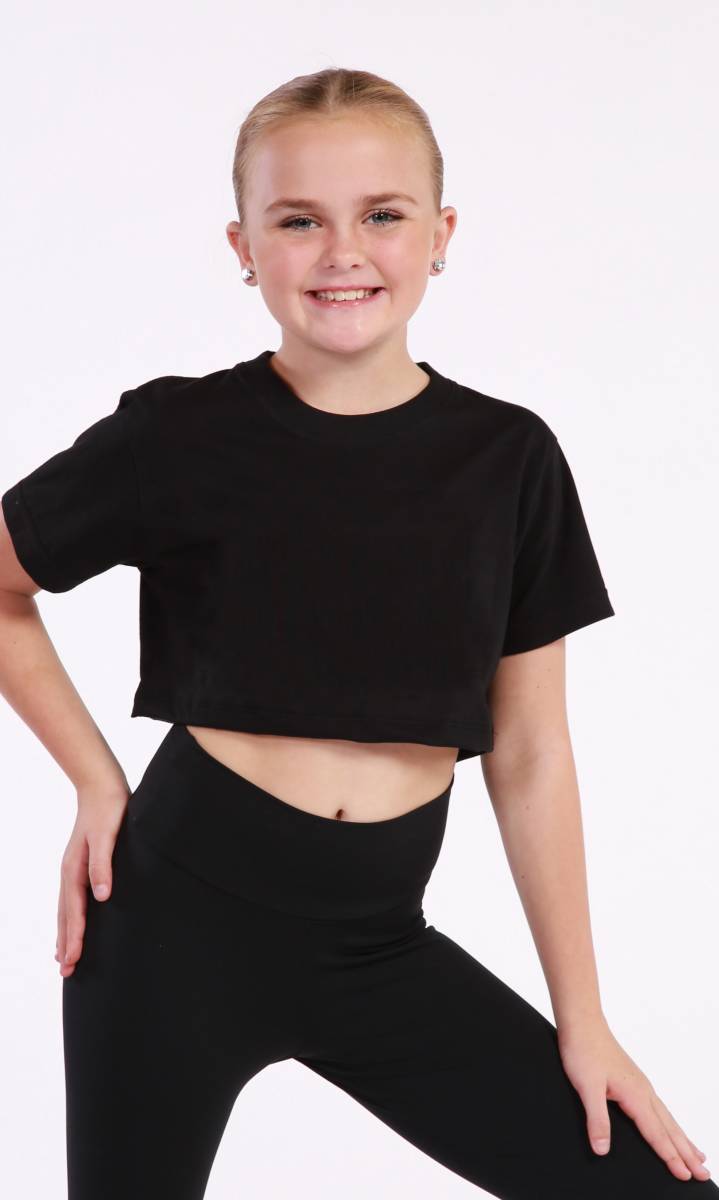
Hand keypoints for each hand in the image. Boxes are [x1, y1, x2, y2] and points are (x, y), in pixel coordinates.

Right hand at [55, 781, 129, 977]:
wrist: (101, 786)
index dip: (74, 936)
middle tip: (66, 971)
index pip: (74, 911)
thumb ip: (104, 865)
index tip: (72, 959)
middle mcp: (70, 872)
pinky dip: (69, 916)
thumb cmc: (108, 809)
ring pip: (66, 909)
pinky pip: (71, 898)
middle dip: (65, 943)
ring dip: (64, 933)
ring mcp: (73, 869)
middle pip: (66, 915)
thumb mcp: (108, 835)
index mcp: (75, 869)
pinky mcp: (81, 864)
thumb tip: (102, 896)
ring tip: (63, 957)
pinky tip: (72, 923)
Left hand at [556, 1014, 710, 1181]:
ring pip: (667, 1118)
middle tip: (703, 1174)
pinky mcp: (635, 1081)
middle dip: (686, 1153)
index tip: (685, 1176)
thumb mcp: (586, 1087)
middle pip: (669, 1128)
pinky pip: (659, 1109)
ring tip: (698, 1156)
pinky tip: (671, 1127)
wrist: (583, 1023)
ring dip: (683, 1140)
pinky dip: (670, 1124)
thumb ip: (597, 1119)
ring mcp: (641, 1085)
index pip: (656, 1133)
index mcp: (635, 1094)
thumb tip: (603, 1150)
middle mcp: (643, 1090)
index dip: (670, 1157)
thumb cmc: (584, 1051)